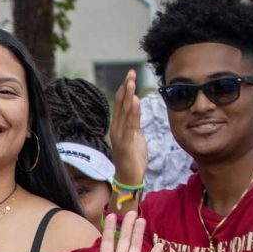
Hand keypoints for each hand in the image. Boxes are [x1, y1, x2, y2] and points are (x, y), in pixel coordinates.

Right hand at [109, 70, 148, 191]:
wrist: (129, 178)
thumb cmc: (133, 158)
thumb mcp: (136, 136)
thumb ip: (134, 122)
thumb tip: (135, 108)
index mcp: (119, 126)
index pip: (121, 104)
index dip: (125, 89)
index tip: (130, 75)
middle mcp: (116, 129)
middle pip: (120, 104)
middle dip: (126, 88)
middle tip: (130, 73)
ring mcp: (119, 136)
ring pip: (123, 112)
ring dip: (127, 96)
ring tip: (131, 82)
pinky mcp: (125, 143)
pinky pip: (130, 124)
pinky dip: (132, 112)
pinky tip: (134, 100)